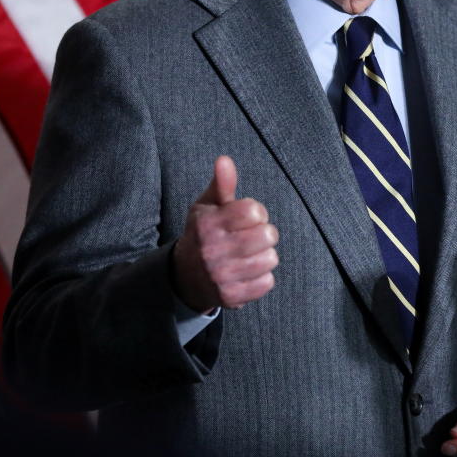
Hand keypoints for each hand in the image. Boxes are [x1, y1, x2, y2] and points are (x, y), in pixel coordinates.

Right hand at [172, 156, 278, 312]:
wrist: (186, 276)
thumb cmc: (204, 233)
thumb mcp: (208, 206)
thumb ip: (221, 183)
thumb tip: (224, 160)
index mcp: (207, 223)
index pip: (254, 211)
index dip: (256, 212)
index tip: (247, 218)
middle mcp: (212, 250)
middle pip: (267, 235)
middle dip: (265, 233)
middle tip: (252, 237)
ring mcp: (221, 276)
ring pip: (270, 259)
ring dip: (265, 255)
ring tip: (249, 255)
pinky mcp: (231, 296)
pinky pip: (267, 282)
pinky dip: (262, 277)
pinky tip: (247, 272)